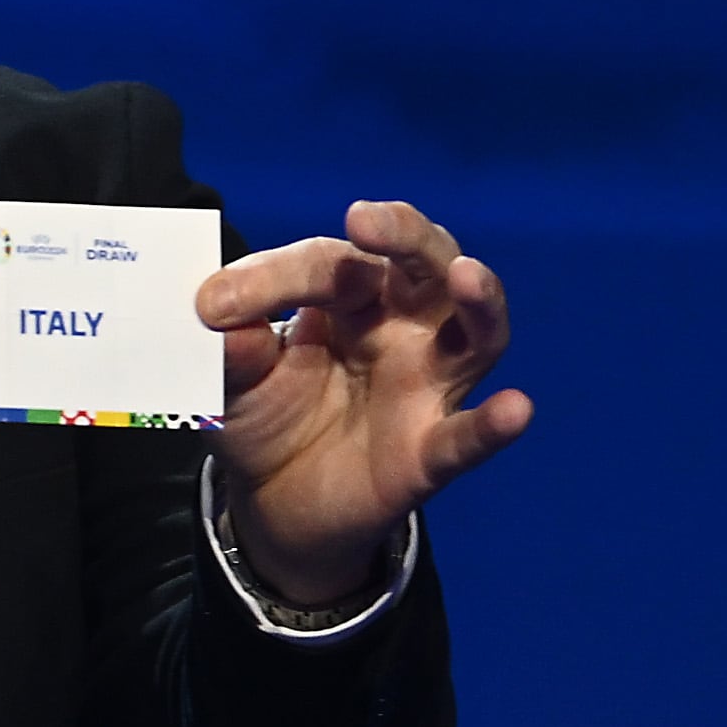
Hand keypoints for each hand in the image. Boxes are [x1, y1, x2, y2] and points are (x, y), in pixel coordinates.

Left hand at [198, 199, 529, 606]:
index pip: (330, 264)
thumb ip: (227, 349)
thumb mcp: (231, 380)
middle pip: (427, 265)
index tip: (212, 306)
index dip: (274, 277)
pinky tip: (514, 410)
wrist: (274, 506)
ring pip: (476, 333)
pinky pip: (467, 437)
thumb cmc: (267, 418)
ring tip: (466, 276)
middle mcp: (403, 328)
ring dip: (479, 299)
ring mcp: (426, 388)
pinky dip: (493, 425)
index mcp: (351, 298)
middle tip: (366, 220)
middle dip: (405, 235)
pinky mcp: (428, 453)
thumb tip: (212, 318)